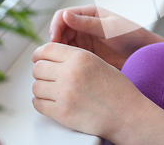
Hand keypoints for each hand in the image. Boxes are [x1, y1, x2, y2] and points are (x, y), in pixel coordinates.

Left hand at [31, 43, 163, 143]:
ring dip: (41, 88)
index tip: (37, 58)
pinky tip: (50, 101)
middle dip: (41, 71)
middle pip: (38, 67)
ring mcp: (64, 93)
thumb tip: (52, 59)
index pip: (46, 49)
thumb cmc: (117, 90)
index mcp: (80, 57)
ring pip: (36, 86)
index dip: (39, 54)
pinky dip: (41, 102)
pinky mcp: (61, 113)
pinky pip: (38, 104)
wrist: (127, 114)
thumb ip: (75, 58)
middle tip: (47, 76)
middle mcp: (70, 73)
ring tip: (51, 90)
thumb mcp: (99, 63)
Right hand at [49, 5, 163, 68]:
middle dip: (55, 42)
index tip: (54, 40)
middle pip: (60, 32)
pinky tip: (67, 69)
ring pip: (63, 45)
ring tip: (59, 64)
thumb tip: (65, 15)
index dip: (55, 26)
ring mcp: (85, 41)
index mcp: (89, 13)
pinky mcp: (87, 55)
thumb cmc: (131, 35)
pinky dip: (66, 61)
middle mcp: (84, 26)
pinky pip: (71, 57)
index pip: (63, 16)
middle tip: (54, 55)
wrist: (145, 54)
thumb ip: (87, 23)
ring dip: (59, 53)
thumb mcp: (109, 28)